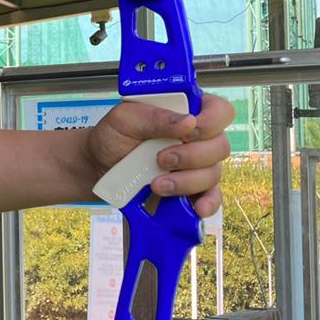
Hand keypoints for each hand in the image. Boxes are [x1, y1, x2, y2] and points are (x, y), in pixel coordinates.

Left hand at [85, 94, 234, 215]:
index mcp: (187, 112)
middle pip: (220, 146)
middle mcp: (198, 138)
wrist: (98, 167)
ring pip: (213, 173)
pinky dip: (208, 203)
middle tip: (161, 160)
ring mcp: (197, 165)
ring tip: (156, 185)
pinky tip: (197, 208)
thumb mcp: (124, 119)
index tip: (190, 131)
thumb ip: (154, 117)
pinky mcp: (192, 189)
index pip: (220, 111)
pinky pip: (211, 197)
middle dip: (193, 156)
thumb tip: (189, 122)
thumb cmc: (113, 136)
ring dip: (187, 181)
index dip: (213, 121)